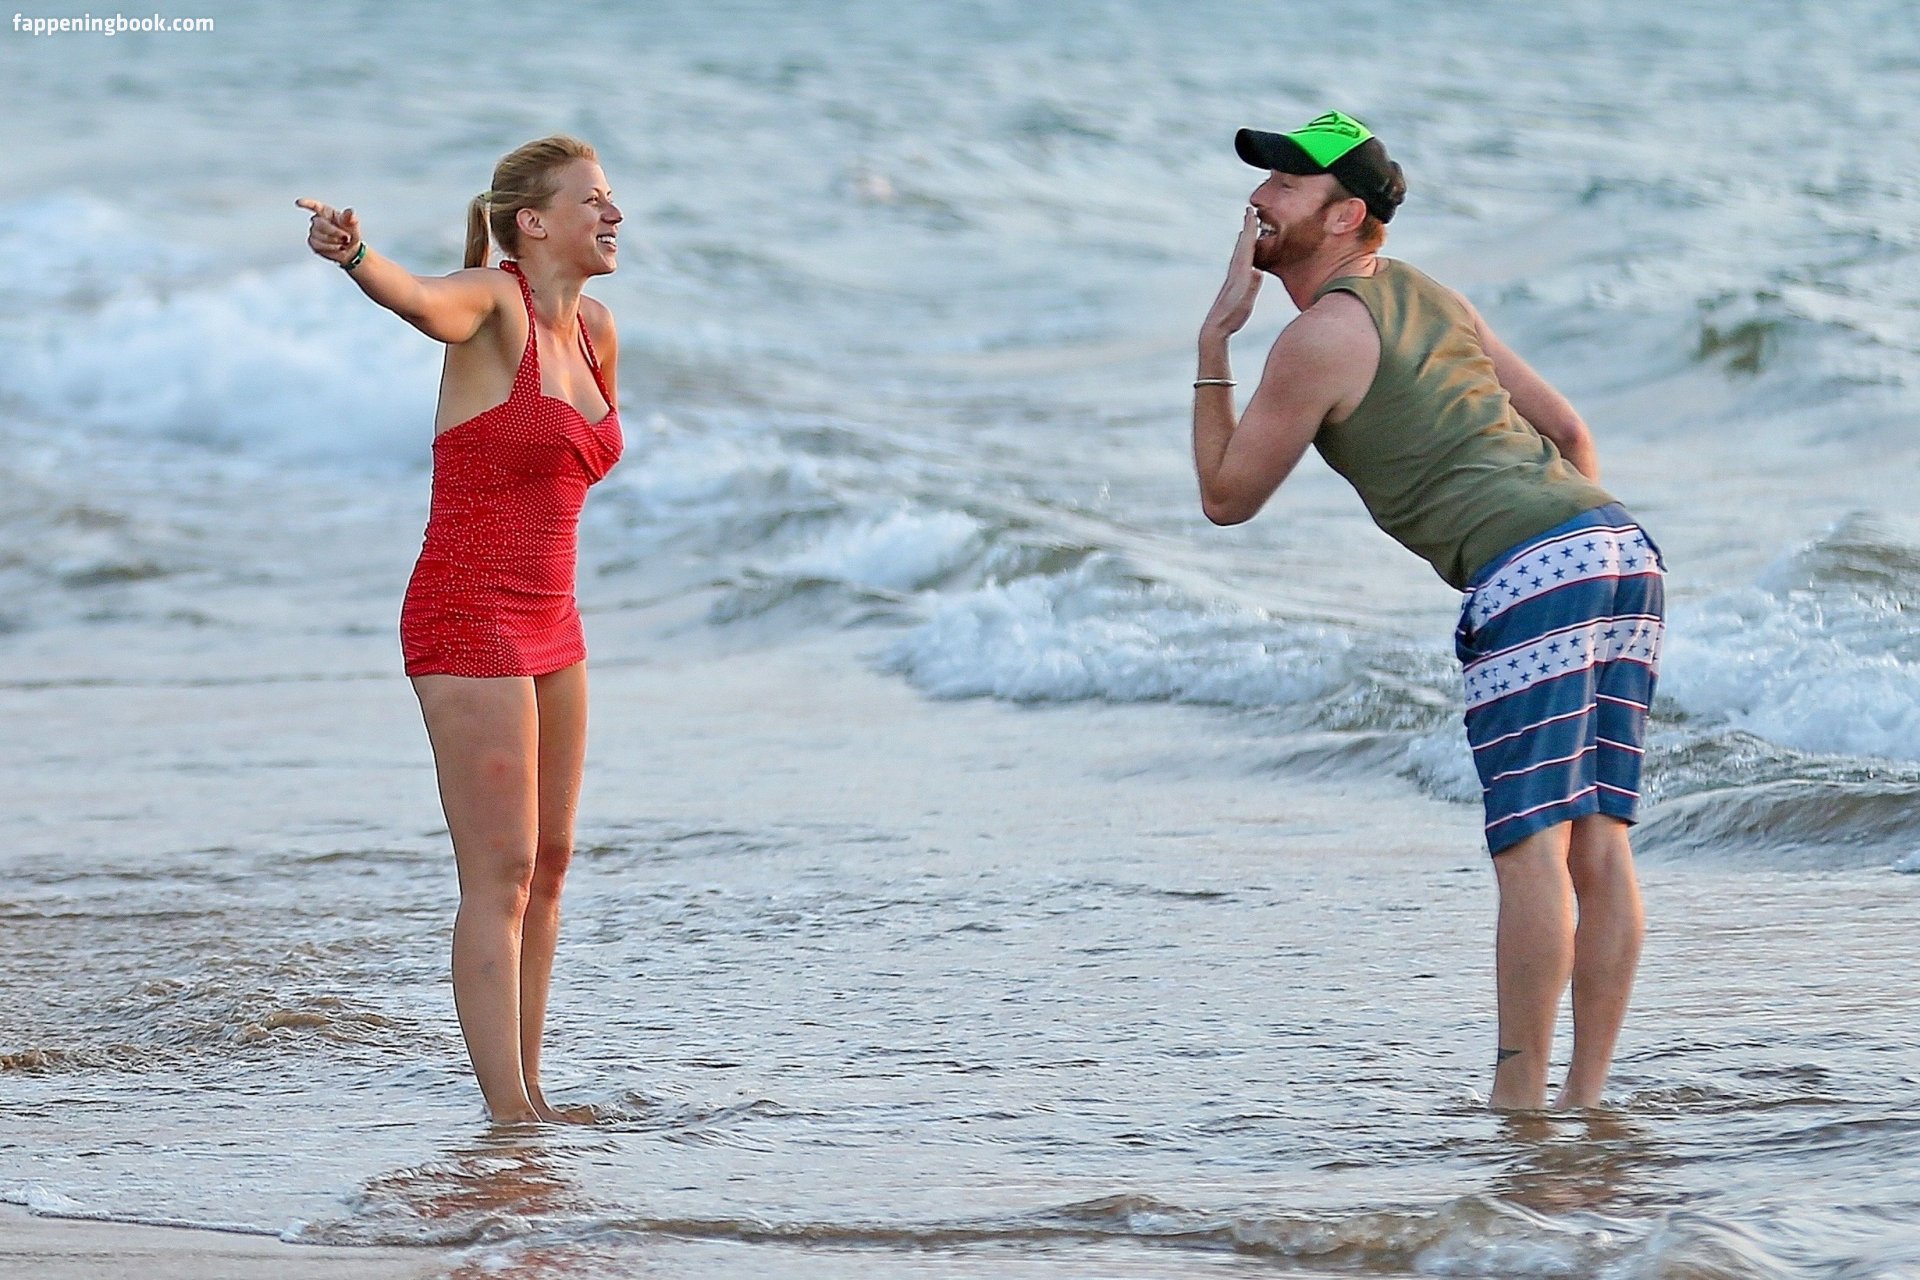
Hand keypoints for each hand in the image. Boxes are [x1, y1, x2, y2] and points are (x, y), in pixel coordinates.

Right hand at [295, 198, 362, 263]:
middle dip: (334, 232)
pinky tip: (337, 247)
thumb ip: (350, 217)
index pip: (314, 206)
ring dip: (333, 241)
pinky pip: (318, 245)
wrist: (350, 249)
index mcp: (326, 212)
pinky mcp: (313, 243)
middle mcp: (318, 220)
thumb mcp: (353, 223)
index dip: (306, 203)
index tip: (298, 202)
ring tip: (342, 243)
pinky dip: (330, 248)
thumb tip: (350, 212)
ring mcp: (314, 232)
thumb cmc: (350, 232)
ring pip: (318, 236)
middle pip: (319, 224)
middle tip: (346, 237)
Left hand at [1201, 206, 1262, 338]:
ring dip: (1244, 240)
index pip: (1246, 246)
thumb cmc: (1231, 317)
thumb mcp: (1244, 302)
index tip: (1251, 212)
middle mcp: (1235, 272)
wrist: (1215, 327)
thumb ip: (1251, 287)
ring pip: (1240, 254)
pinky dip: (1243, 255)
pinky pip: (1240, 264)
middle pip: (1242, 245)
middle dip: (1247, 228)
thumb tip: (1256, 271)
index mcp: (1240, 273)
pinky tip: (1246, 257)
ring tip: (1247, 229)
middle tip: (1249, 211)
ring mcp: (1233, 278)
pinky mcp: (1233, 286)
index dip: (1250, 229)